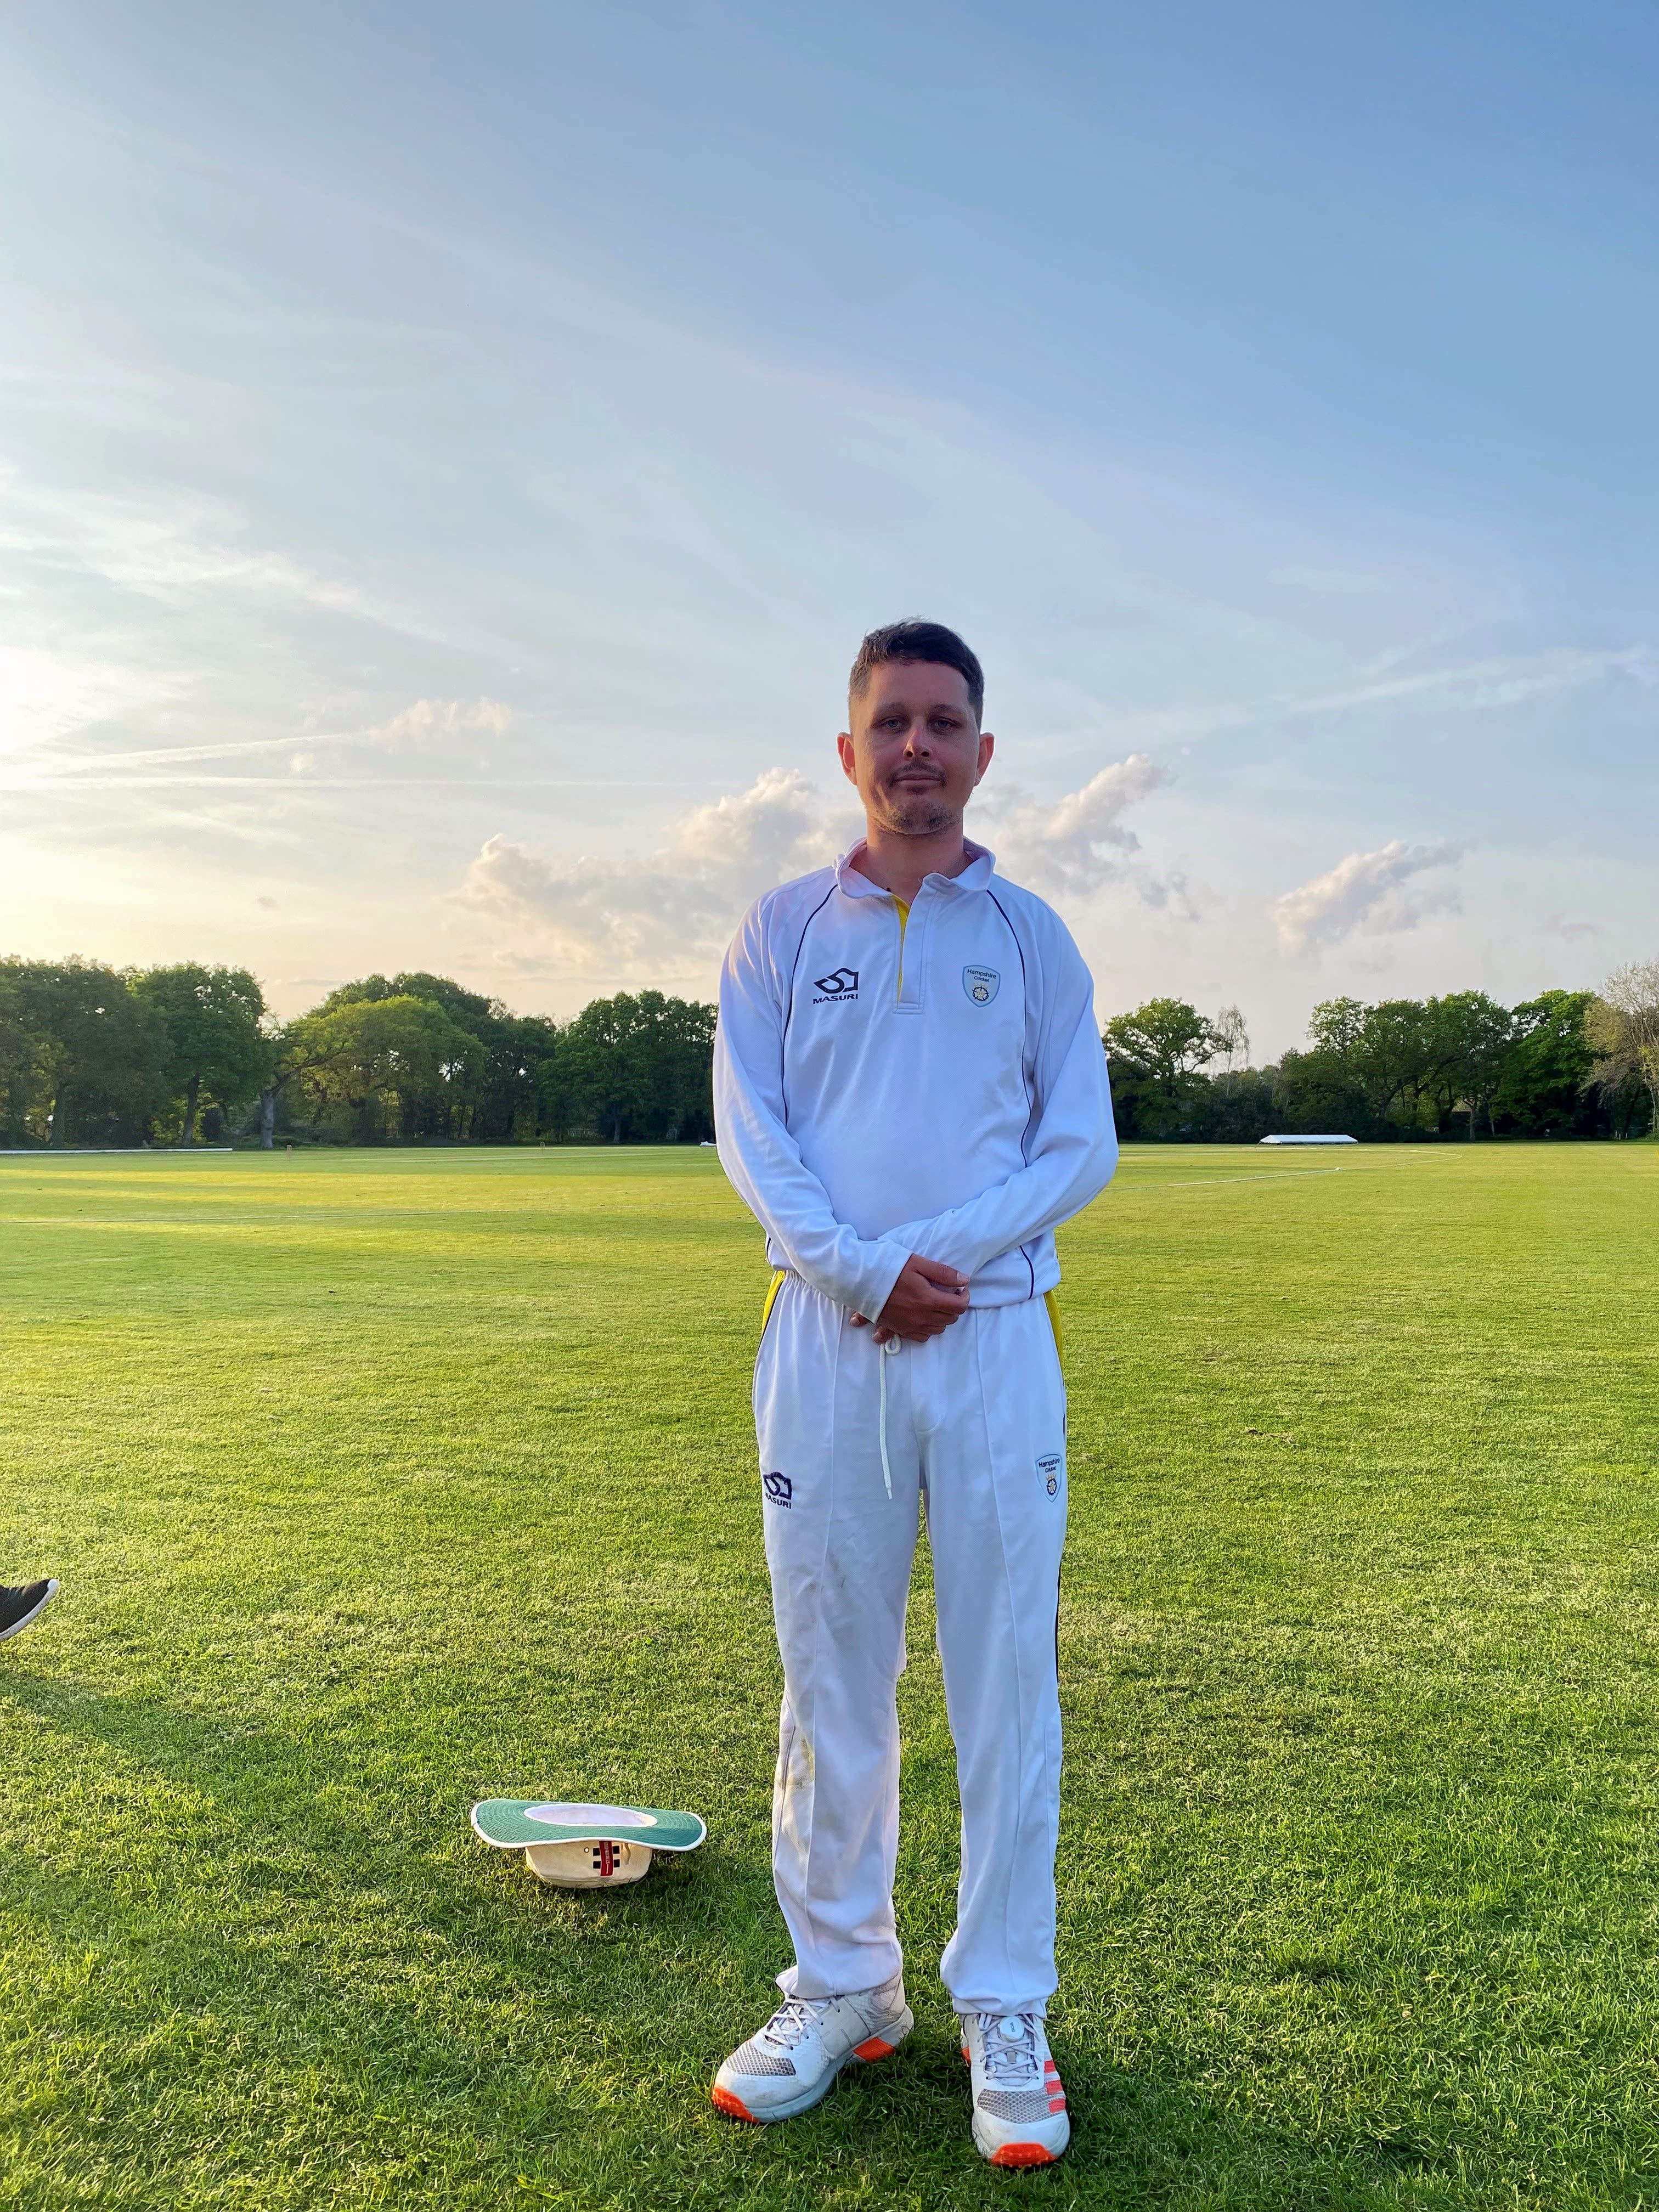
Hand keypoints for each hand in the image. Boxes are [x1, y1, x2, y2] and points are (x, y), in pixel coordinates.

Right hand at [851, 1253, 969, 1344]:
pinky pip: (922, 1337)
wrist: (862, 1280)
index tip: (961, 1289)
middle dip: (955, 1307)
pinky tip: (924, 1317)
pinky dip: (928, 1329)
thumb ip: (943, 1273)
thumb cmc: (890, 1268)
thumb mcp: (917, 1263)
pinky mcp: (900, 1330)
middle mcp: (921, 1316)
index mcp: (928, 1299)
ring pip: (938, 1329)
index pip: (959, 1306)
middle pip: (950, 1319)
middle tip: (949, 1294)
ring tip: (936, 1304)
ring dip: (942, 1318)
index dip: (965, 1297)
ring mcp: (910, 1326)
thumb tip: (964, 1281)